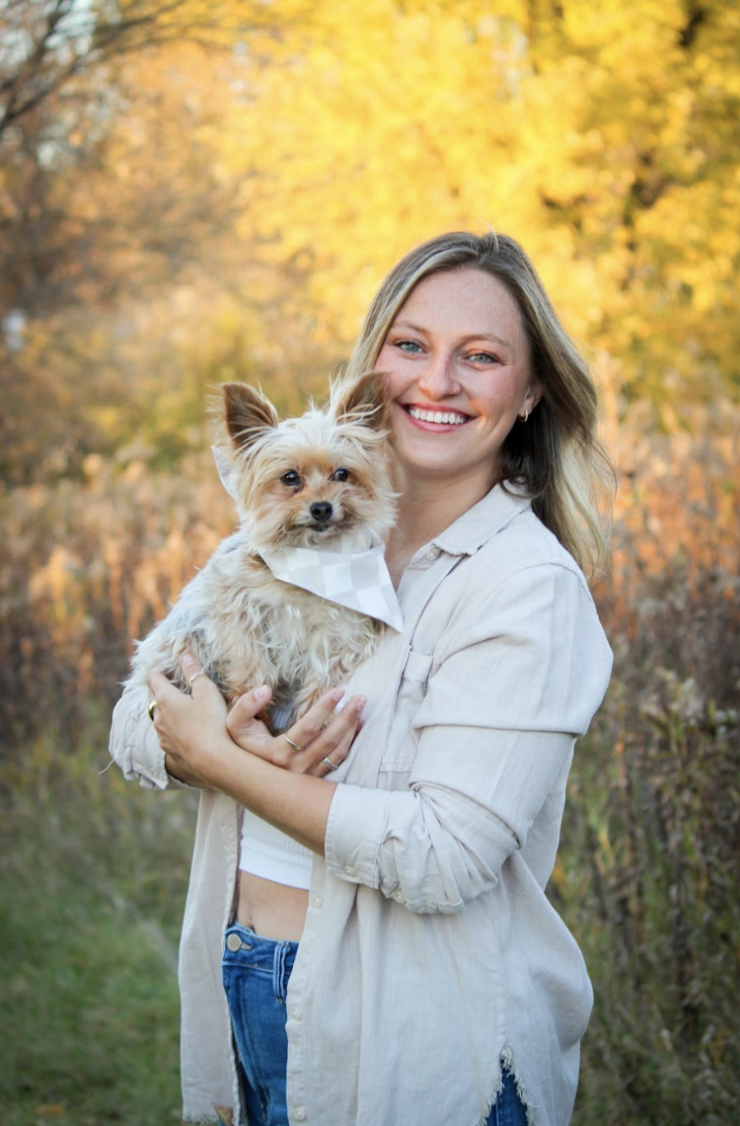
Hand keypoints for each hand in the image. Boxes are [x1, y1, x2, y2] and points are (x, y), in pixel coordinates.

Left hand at [147, 656, 229, 785]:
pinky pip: (168, 735)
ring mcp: (163, 736)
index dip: (158, 670)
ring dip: (170, 713)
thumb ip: (195, 673)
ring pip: (162, 719)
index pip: (154, 679)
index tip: (165, 667)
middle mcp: (159, 718)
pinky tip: (189, 733)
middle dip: (166, 692)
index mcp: (166, 699)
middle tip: (180, 689)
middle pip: (157, 699)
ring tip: (186, 712)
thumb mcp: (207, 691)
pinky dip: (175, 730)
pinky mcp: (170, 751)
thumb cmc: (211, 722)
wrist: (212, 760)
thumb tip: (185, 656)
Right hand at [227, 681, 365, 777]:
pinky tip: (357, 728)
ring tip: (361, 709)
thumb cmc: (242, 747)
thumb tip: (265, 690)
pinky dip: (349, 744)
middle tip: (361, 698)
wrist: (242, 779)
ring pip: (336, 753)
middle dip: (347, 717)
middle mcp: (294, 769)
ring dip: (351, 729)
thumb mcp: (235, 725)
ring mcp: (306, 778)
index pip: (307, 728)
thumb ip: (246, 705)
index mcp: (277, 754)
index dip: (324, 708)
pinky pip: (337, 763)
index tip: (339, 691)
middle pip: (328, 740)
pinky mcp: (314, 782)